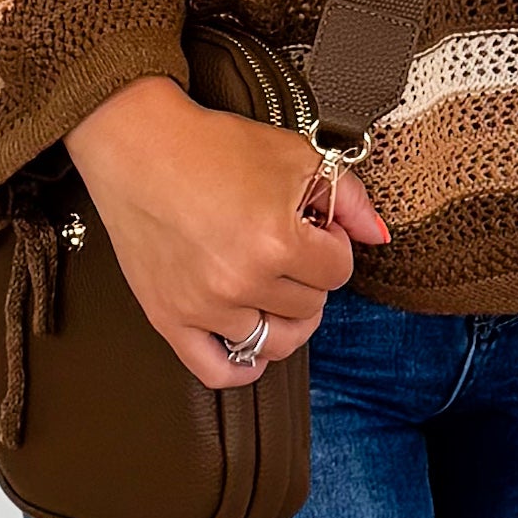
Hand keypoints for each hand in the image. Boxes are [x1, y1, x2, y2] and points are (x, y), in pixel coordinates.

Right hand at [62, 75, 391, 391]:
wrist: (139, 146)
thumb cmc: (210, 147)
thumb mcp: (294, 155)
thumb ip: (348, 196)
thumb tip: (378, 235)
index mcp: (276, 241)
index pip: (338, 272)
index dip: (332, 246)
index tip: (313, 229)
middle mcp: (240, 281)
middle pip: (310, 307)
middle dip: (308, 276)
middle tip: (287, 247)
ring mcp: (203, 305)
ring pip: (276, 341)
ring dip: (285, 317)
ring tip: (275, 288)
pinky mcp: (169, 318)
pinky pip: (216, 371)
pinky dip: (243, 368)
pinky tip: (253, 344)